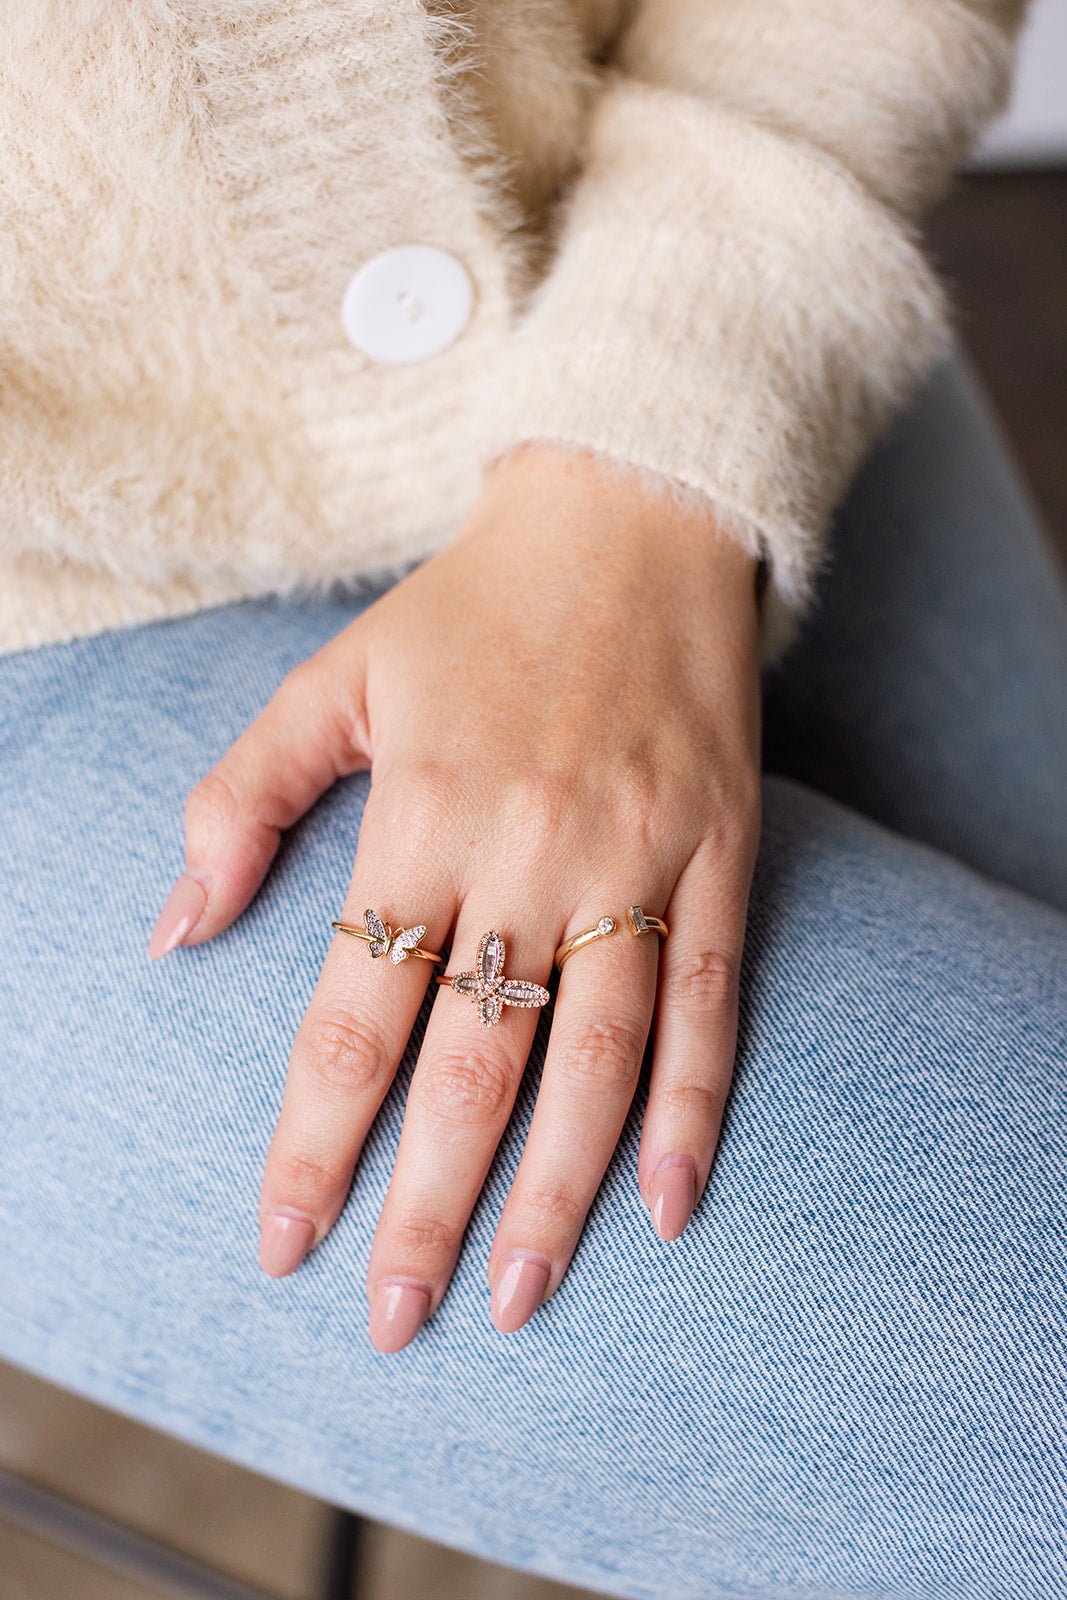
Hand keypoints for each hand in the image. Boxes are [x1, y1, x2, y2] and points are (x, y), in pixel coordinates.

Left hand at [149, 446, 762, 1349]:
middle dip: (424, 1201)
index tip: (285, 1239)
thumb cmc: (472, 606)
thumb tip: (180, 933)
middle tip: (391, 1316)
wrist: (632, 514)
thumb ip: (243, 798)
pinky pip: (710, 998)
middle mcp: (532, 849)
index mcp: (423, 810)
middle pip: (473, 1061)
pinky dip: (693, 1105)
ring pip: (596, 1054)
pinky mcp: (719, 852)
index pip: (355, 1012)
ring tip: (517, 1295)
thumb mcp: (333, 677)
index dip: (315, 1138)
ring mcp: (637, 857)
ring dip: (555, 1188)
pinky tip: (666, 1202)